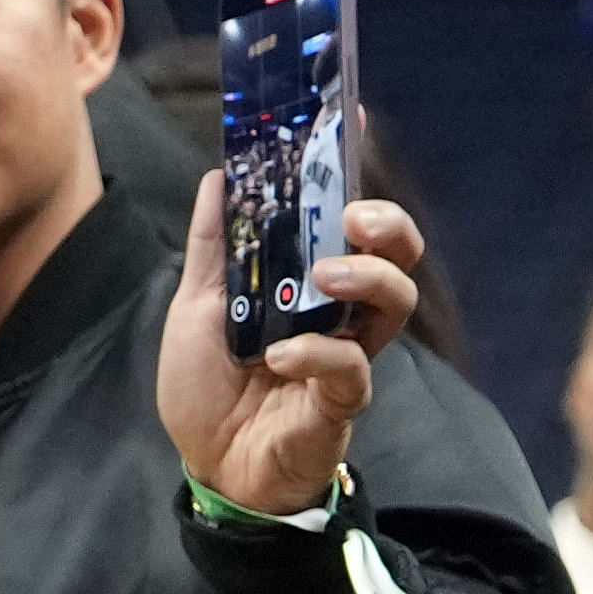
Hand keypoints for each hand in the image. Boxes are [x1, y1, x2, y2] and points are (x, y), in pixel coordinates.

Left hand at [157, 172, 415, 519]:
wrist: (209, 470)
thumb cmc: (208, 391)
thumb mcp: (196, 307)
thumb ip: (213, 247)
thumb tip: (221, 175)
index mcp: (306, 284)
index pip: (346, 222)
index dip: (355, 173)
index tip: (357, 123)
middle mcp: (339, 314)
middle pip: (396, 257)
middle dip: (387, 226)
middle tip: (353, 217)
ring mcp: (347, 356)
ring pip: (394, 304)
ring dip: (364, 278)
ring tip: (325, 276)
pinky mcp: (341, 403)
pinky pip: (350, 369)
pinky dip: (317, 353)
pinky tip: (280, 356)